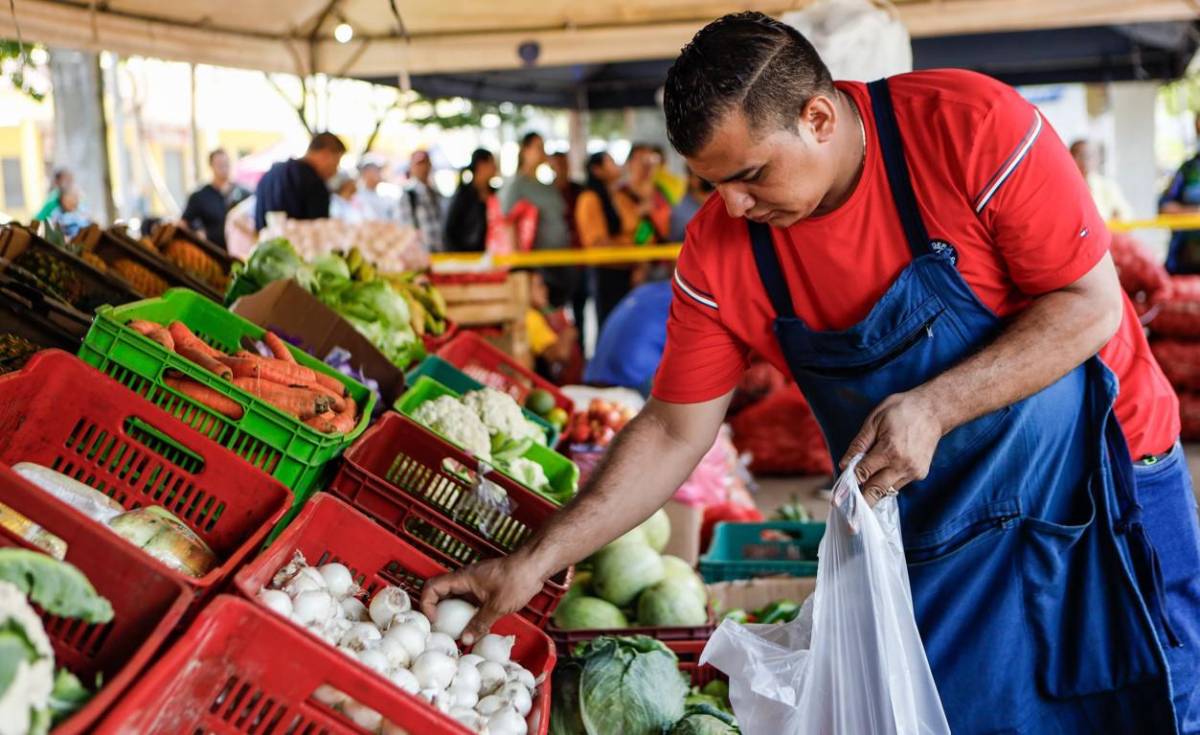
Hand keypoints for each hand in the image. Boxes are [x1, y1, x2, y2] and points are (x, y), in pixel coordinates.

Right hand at [420, 556, 547, 644]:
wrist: (535, 565)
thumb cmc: (516, 579)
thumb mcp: (497, 606)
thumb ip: (480, 623)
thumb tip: (465, 639)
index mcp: (463, 579)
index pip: (432, 587)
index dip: (426, 604)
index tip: (434, 621)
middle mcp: (465, 579)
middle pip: (440, 593)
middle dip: (436, 611)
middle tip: (440, 630)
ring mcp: (475, 583)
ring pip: (455, 598)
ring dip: (452, 613)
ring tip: (455, 632)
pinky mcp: (485, 588)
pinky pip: (468, 600)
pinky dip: (466, 613)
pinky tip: (473, 626)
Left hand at [839, 391, 943, 504]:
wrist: (934, 410)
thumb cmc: (901, 410)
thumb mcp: (875, 420)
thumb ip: (859, 444)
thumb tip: (844, 464)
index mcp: (889, 450)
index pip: (863, 473)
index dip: (848, 487)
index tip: (837, 501)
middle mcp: (903, 465)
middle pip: (876, 490)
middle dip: (861, 505)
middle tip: (850, 524)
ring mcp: (914, 471)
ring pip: (888, 490)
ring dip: (873, 495)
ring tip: (857, 508)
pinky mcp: (920, 473)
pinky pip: (897, 484)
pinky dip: (886, 485)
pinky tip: (877, 483)